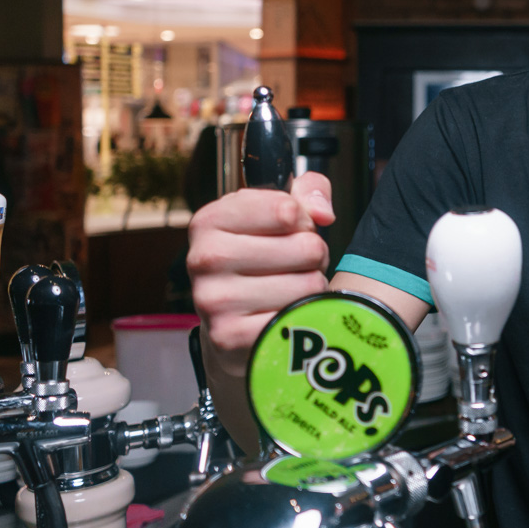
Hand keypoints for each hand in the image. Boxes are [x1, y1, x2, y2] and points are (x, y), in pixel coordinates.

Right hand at [188, 171, 334, 378]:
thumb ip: (308, 190)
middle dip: (313, 256)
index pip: (288, 209)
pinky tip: (284, 314)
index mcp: (210, 220)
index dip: (303, 221)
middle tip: (293, 266)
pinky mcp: (231, 337)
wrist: (231, 323)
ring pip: (309, 284)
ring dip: (311, 287)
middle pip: (307, 247)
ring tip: (288, 288)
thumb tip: (323, 214)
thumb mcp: (277, 211)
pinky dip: (303, 316)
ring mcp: (214, 300)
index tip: (289, 231)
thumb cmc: (259, 259)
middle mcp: (205, 258)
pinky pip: (299, 318)